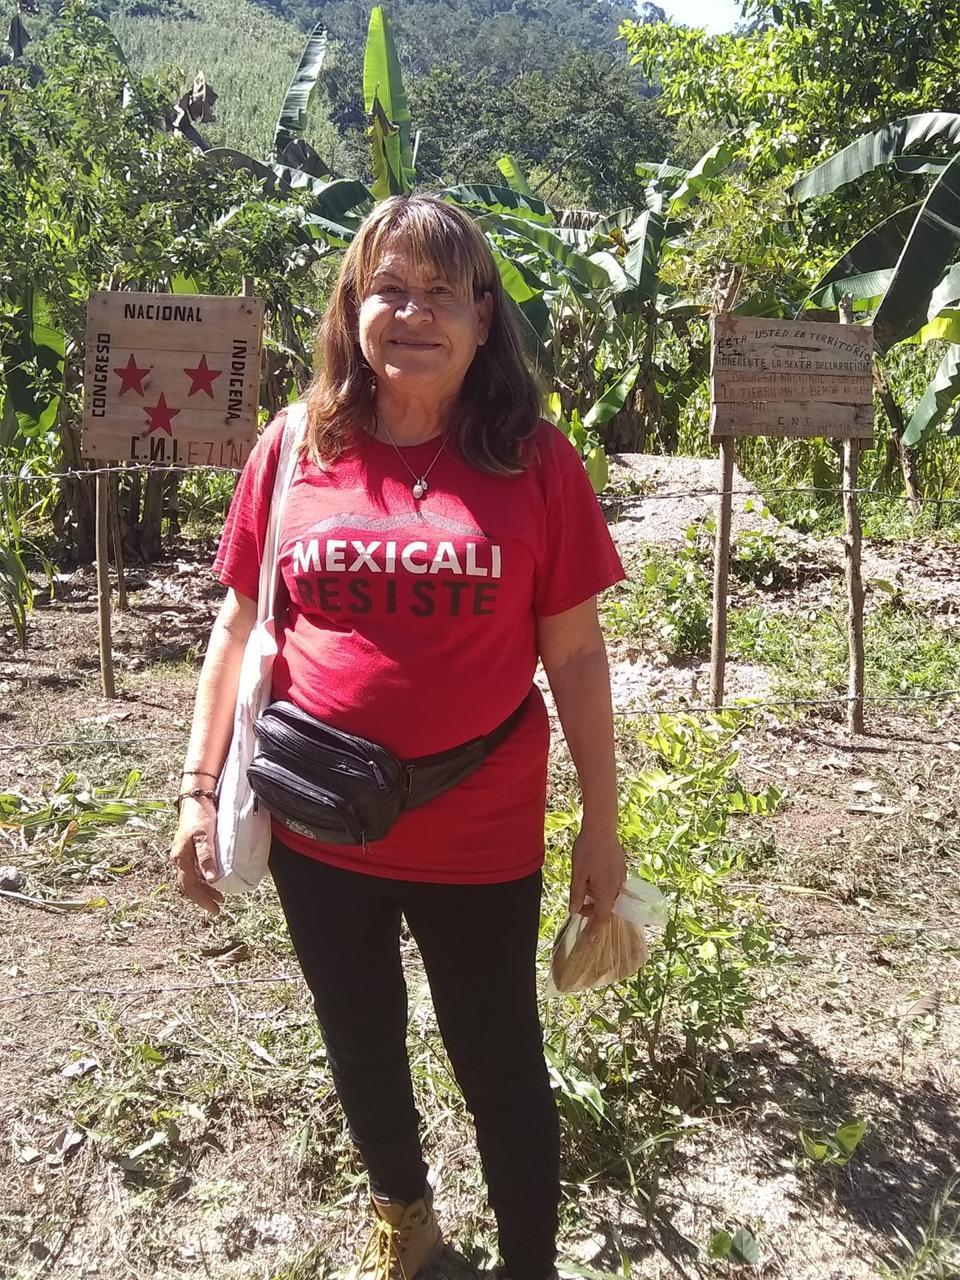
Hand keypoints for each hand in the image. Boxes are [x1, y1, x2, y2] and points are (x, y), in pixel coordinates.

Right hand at [169, 796, 222, 914]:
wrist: (196, 799)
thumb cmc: (200, 815)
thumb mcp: (205, 836)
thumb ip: (207, 857)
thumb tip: (211, 879)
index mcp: (181, 857)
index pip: (190, 886)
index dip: (202, 899)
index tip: (215, 909)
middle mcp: (179, 858)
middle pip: (189, 885)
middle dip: (202, 897)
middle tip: (218, 907)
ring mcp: (183, 854)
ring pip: (191, 878)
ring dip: (203, 889)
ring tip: (218, 896)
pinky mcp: (189, 848)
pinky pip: (193, 870)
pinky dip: (203, 879)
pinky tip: (212, 879)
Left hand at [569, 826, 625, 941]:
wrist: (602, 827)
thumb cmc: (587, 850)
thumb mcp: (577, 873)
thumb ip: (577, 894)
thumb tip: (574, 911)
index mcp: (606, 890)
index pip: (602, 918)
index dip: (596, 931)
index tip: (590, 941)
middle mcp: (617, 887)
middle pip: (606, 908)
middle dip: (592, 910)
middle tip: (578, 904)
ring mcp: (621, 878)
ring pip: (609, 896)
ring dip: (597, 898)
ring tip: (584, 884)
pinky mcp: (621, 870)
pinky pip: (612, 886)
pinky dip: (602, 888)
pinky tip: (592, 876)